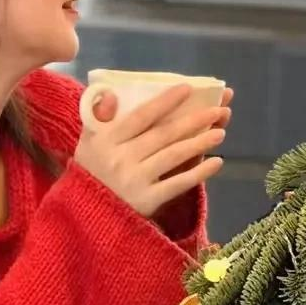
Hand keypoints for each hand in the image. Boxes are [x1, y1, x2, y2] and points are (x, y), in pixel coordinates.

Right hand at [74, 85, 231, 218]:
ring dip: (199, 143)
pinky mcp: (147, 201)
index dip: (165, 102)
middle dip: (193, 121)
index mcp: (107, 139)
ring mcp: (135, 180)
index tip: (188, 88)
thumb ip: (99, 117)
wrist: (85, 215)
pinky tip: (216, 162)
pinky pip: (177, 185)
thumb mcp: (87, 141)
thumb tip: (111, 93)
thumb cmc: (90, 171)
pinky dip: (198, 173)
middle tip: (218, 110)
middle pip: (163, 135)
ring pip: (173, 156)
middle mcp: (122, 158)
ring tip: (220, 132)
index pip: (141, 116)